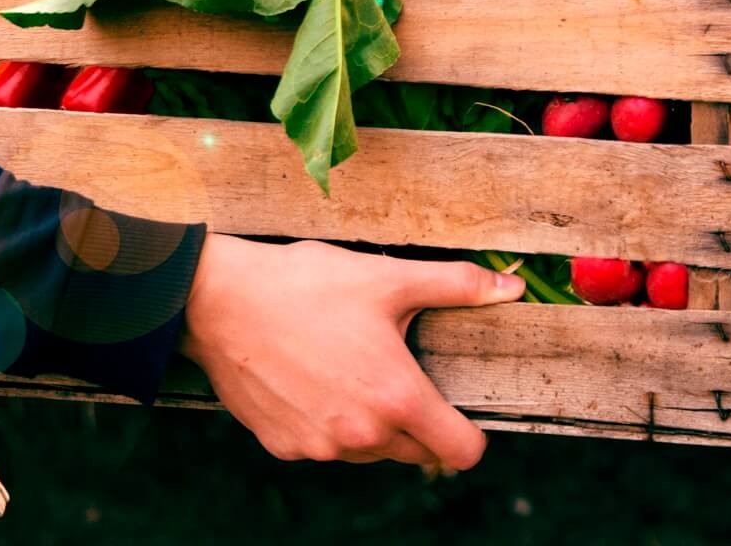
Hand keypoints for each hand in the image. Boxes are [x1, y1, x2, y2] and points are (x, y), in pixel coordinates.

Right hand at [179, 235, 524, 470]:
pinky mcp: (283, 447)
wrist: (218, 301)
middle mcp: (361, 436)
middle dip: (416, 419)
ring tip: (349, 366)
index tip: (456, 408)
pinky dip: (328, 423)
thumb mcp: (387, 278)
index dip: (469, 434)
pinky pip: (325, 447)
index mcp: (396, 399)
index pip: (461, 452)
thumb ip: (456, 286)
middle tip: (394, 369)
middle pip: (416, 452)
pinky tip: (312, 378)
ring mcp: (319, 447)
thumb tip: (511, 288)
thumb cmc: (305, 284)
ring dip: (371, 422)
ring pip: (369, 451)